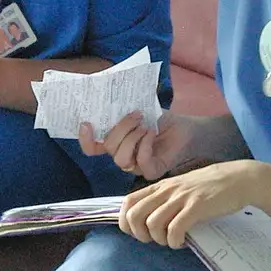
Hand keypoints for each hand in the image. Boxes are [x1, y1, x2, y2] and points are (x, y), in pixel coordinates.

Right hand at [78, 111, 193, 180]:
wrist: (185, 128)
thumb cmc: (161, 120)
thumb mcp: (140, 110)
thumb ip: (123, 110)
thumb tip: (108, 98)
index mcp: (116, 142)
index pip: (93, 148)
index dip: (86, 140)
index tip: (86, 123)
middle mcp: (123, 155)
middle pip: (109, 148)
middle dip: (121, 129)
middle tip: (136, 115)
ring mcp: (136, 166)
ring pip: (121, 158)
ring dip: (132, 138)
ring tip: (144, 126)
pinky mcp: (151, 171)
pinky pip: (141, 162)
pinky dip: (145, 145)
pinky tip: (152, 133)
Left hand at [119, 160, 266, 247]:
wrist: (240, 179)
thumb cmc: (211, 187)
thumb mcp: (182, 188)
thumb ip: (165, 198)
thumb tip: (148, 219)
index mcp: (161, 186)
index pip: (128, 202)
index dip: (126, 221)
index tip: (138, 233)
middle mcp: (168, 190)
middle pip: (135, 215)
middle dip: (139, 234)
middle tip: (154, 240)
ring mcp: (182, 197)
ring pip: (153, 223)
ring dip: (159, 239)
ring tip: (171, 241)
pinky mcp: (197, 206)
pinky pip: (175, 228)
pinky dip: (174, 241)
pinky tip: (182, 242)